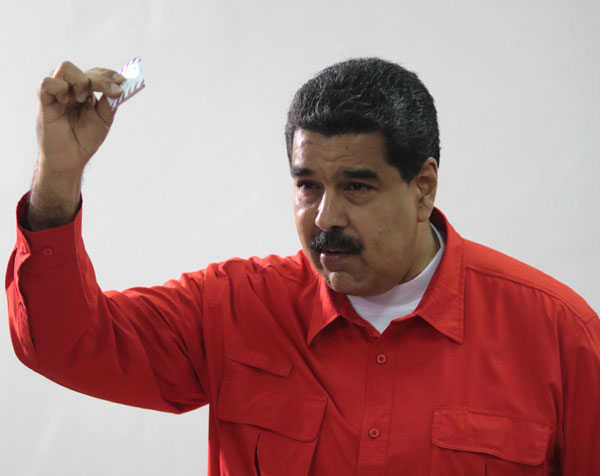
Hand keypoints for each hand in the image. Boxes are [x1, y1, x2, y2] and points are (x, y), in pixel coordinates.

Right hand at [25, 61, 125, 230]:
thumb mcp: (104, 120)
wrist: (70, 158)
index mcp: (87, 92)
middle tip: (114, 92)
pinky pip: (47, 83)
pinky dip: (59, 88)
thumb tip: (120, 88)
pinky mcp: (45, 100)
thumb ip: (110, 103)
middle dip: (102, 80)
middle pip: (86, 71)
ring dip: (81, 82)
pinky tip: (65, 102)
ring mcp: (59, 93)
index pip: (98, 74)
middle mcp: (73, 89)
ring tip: (83, 100)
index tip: (123, 81)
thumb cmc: (85, 139)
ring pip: (66, 68)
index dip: (110, 75)